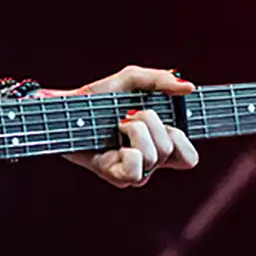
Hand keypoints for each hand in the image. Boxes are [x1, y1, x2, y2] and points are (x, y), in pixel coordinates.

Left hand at [55, 65, 199, 186]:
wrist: (66, 107)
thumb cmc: (99, 98)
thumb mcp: (130, 80)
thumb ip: (159, 81)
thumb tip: (189, 88)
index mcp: (157, 145)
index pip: (189, 159)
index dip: (186, 140)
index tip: (177, 121)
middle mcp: (148, 162)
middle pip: (172, 149)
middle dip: (153, 122)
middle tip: (131, 114)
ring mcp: (132, 171)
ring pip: (156, 155)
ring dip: (137, 130)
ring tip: (118, 123)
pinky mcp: (114, 175)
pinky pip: (136, 167)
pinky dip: (128, 149)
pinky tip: (113, 140)